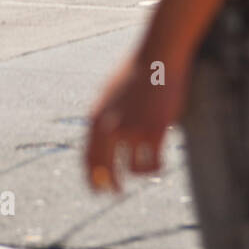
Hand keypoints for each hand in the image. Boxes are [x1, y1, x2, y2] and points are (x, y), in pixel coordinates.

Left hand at [84, 47, 189, 193]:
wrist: (157, 57)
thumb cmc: (136, 73)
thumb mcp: (109, 94)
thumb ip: (104, 117)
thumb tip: (102, 143)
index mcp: (96, 118)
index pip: (88, 159)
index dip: (91, 179)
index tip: (97, 190)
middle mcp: (110, 128)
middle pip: (106, 171)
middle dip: (112, 185)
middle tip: (118, 192)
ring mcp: (132, 131)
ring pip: (133, 170)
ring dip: (140, 172)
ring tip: (148, 167)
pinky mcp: (154, 132)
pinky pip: (154, 163)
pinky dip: (157, 167)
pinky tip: (161, 162)